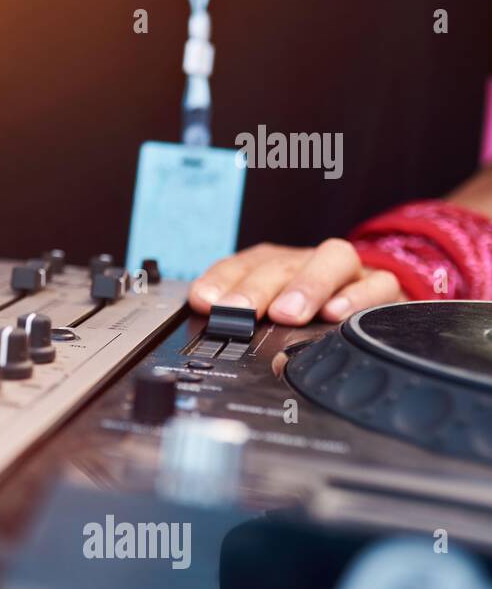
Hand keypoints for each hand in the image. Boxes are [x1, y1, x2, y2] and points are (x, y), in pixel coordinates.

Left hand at [188, 238, 406, 324]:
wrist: (370, 307)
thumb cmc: (310, 318)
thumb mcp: (271, 319)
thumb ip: (243, 322)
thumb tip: (213, 329)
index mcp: (274, 266)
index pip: (242, 265)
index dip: (221, 280)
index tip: (205, 300)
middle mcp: (307, 263)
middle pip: (281, 265)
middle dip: (256, 288)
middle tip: (238, 311)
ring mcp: (347, 273)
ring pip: (332, 259)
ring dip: (306, 285)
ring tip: (287, 314)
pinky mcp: (382, 288)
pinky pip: (378, 284)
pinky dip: (356, 298)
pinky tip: (335, 315)